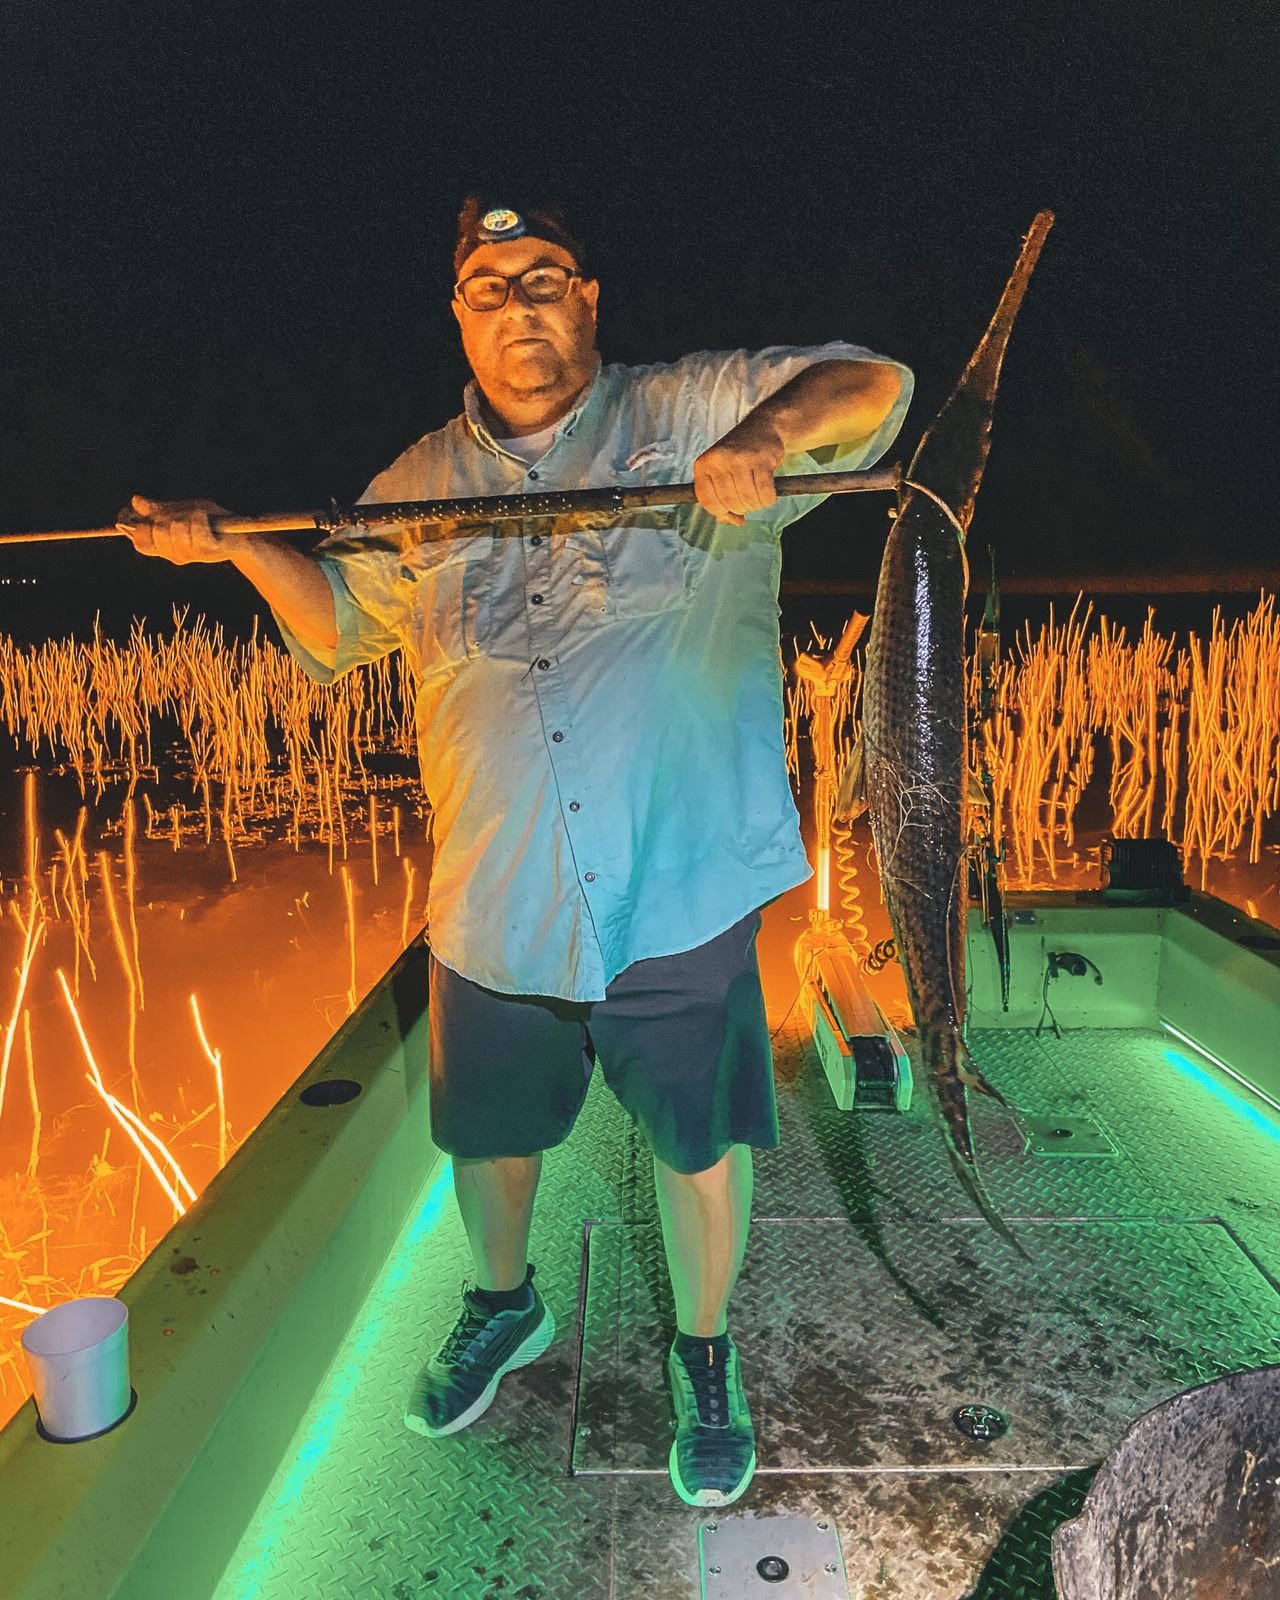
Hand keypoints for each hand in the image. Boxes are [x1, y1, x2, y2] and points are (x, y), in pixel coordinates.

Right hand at [117, 495, 236, 564]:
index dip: (134, 526)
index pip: (140, 542)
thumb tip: (135, 501)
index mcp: (166, 547)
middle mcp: (175, 554)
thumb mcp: (182, 511)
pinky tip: (205, 516)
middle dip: (165, 516)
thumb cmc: (211, 521)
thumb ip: (159, 509)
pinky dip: (199, 516)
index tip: (137, 512)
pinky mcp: (207, 549)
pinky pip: (194, 528)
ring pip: (174, 528)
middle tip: (181, 514)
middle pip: (154, 532)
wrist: (242, 535)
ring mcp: (191, 553)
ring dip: (186, 515)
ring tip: (198, 516)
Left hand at [692, 419, 784, 525]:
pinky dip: (768, 499)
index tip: (731, 510)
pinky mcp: (760, 460)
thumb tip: (736, 522)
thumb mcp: (721, 473)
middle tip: (748, 500)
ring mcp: (739, 459)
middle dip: (742, 508)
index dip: (722, 512)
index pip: (708, 502)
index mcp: (703, 465)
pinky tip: (768, 491)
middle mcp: (718, 460)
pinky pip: (765, 494)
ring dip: (757, 504)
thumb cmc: (738, 455)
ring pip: (748, 500)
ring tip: (758, 494)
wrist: (761, 427)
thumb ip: (721, 499)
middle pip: (730, 503)